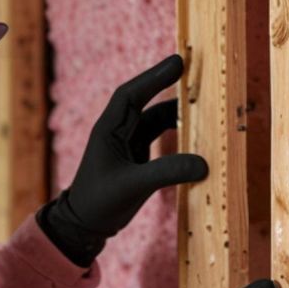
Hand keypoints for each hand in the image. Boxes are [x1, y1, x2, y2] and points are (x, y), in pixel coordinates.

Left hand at [36, 54, 208, 265]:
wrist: (84, 225)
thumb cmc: (99, 203)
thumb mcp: (133, 186)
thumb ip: (167, 173)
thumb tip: (203, 163)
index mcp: (108, 130)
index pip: (131, 94)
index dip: (154, 76)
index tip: (178, 62)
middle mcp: (117, 131)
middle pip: (143, 99)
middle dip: (165, 83)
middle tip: (191, 67)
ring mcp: (127, 143)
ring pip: (153, 118)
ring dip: (174, 110)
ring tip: (199, 100)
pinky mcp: (135, 157)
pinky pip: (157, 135)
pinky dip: (174, 130)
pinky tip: (192, 129)